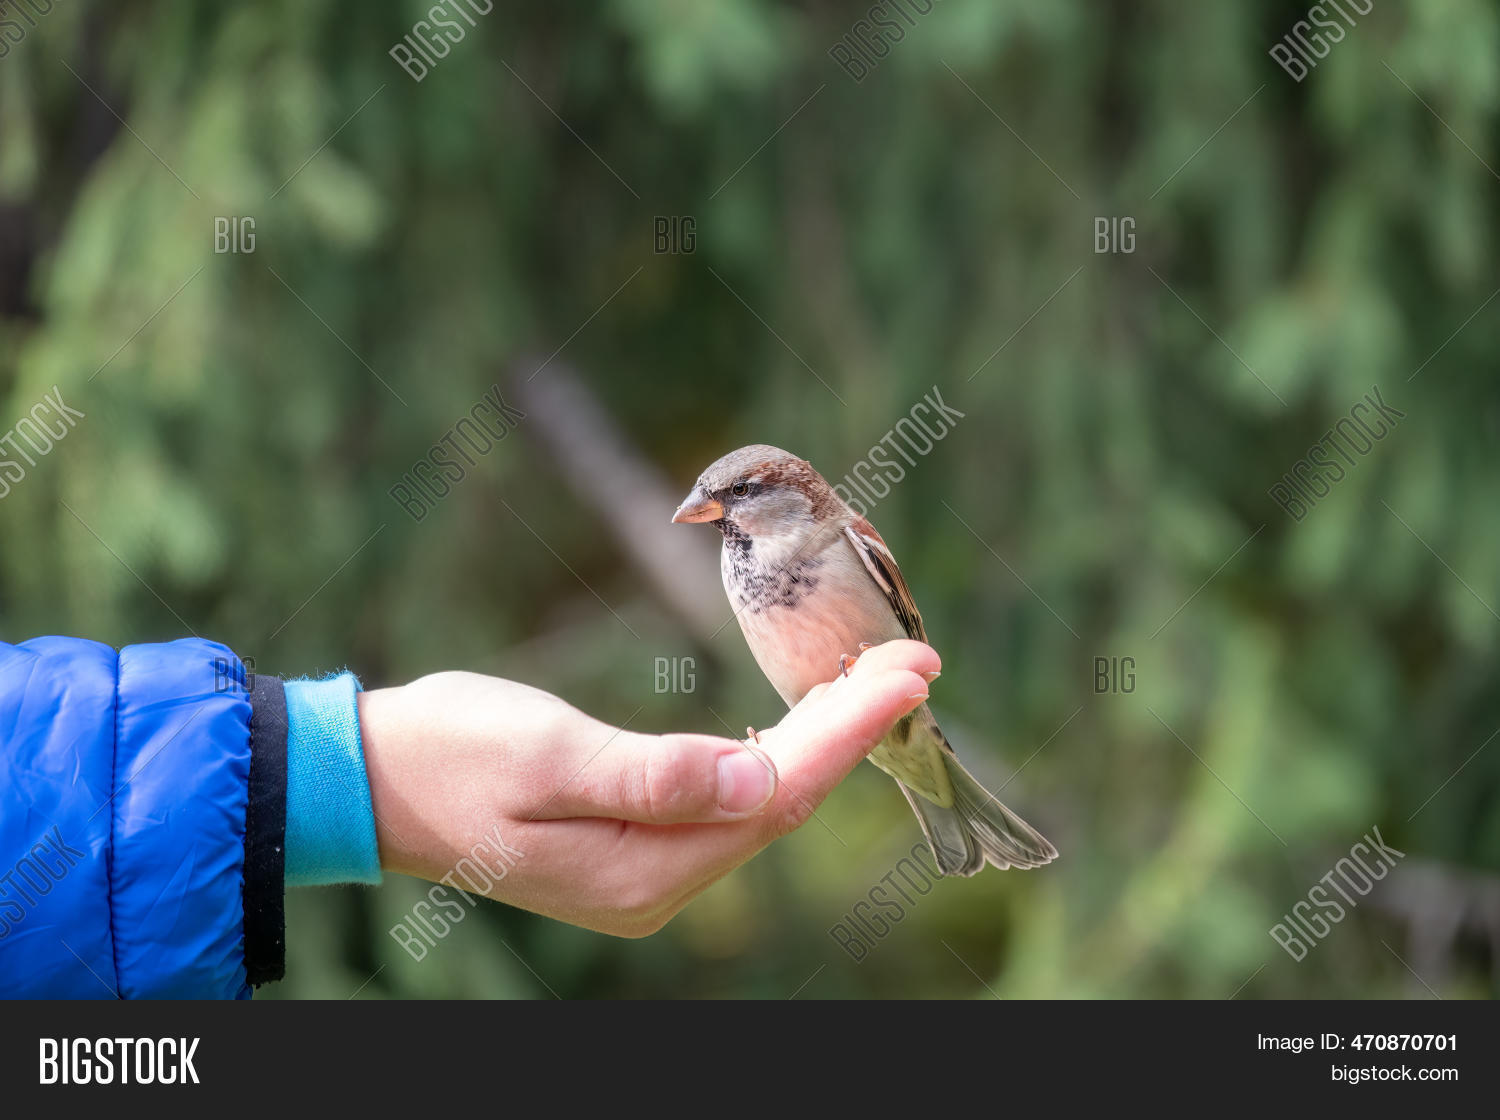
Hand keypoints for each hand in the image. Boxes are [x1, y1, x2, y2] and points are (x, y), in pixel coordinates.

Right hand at [357, 639, 938, 935]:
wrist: (376, 781)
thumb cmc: (452, 753)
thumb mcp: (547, 755)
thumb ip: (653, 774)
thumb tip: (756, 780)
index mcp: (645, 869)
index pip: (778, 794)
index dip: (851, 730)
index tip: (910, 671)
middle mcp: (659, 884)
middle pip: (783, 800)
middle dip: (852, 729)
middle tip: (914, 661)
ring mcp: (646, 870)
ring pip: (759, 801)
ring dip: (819, 741)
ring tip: (875, 682)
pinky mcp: (632, 845)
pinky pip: (724, 801)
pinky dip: (769, 755)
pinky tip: (794, 722)